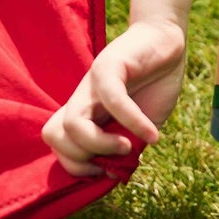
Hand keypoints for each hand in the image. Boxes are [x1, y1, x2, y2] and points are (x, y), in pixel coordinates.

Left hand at [42, 19, 186, 177]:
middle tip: (114, 160)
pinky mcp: (109, 65)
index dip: (77, 166)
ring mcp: (92, 82)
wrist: (165, 43)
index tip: (108, 169)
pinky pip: (113, 100)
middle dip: (82, 160)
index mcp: (84, 114)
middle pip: (52, 136)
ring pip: (72, 124)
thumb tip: (113, 176)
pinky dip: (134, 123)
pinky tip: (153, 135)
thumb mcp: (139, 128)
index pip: (57, 145)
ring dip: (101, 146)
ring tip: (128, 147)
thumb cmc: (152, 85)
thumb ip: (126, 149)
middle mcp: (81, 99)